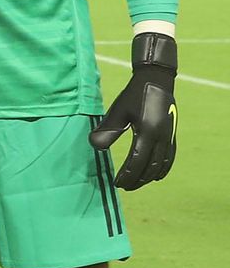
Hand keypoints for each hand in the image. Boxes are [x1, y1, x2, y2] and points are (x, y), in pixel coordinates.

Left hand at [91, 31, 176, 188]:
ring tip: (136, 183)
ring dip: (149, 177)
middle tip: (124, 187)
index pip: (136, 161)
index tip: (117, 183)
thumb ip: (107, 130)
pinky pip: (170, 157)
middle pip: (150, 167)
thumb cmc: (133, 95)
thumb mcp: (117, 112)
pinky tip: (156, 176)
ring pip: (161, 164)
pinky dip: (163, 168)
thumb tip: (95, 147)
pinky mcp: (172, 134)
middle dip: (137, 180)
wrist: (156, 80)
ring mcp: (169, 136)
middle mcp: (161, 136)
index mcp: (147, 131)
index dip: (127, 175)